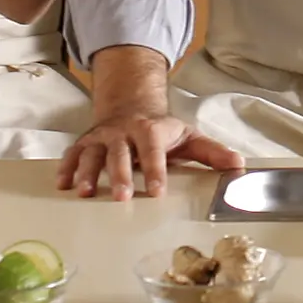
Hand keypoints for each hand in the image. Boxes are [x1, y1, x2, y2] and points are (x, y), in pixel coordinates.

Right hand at [56, 111, 240, 200]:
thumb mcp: (189, 137)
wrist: (131, 105)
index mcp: (151, 129)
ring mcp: (103, 136)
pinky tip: (63, 185)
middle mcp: (124, 131)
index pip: (154, 148)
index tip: (157, 191)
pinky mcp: (86, 142)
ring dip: (89, 172)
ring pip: (94, 153)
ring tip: (85, 193)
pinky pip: (73, 154)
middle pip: (121, 152)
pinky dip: (67, 167)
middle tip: (122, 196)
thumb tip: (239, 167)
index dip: (156, 169)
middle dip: (121, 174)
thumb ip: (212, 153)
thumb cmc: (161, 130)